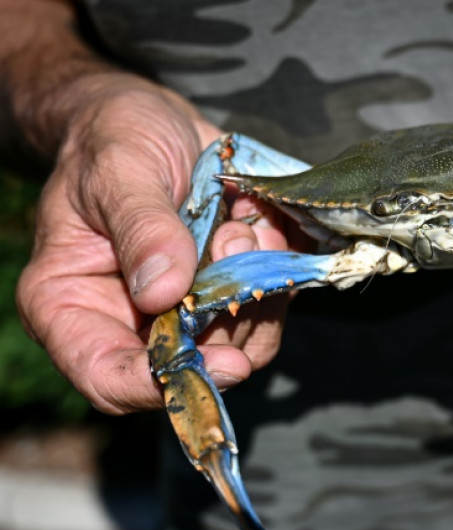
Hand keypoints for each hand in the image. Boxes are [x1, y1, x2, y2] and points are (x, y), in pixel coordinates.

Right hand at [15, 74, 288, 413]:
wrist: (152, 118)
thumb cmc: (113, 137)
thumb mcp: (118, 169)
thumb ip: (141, 227)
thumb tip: (162, 292)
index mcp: (71, 303)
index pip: (106, 377)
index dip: (162, 384)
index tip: (224, 362)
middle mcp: (129, 319)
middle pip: (190, 366)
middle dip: (229, 316)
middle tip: (235, 241)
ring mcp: (184, 309)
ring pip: (241, 340)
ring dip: (258, 286)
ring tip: (240, 224)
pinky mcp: (228, 291)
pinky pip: (269, 305)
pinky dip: (277, 269)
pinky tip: (259, 223)